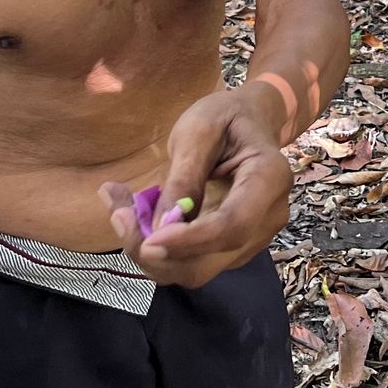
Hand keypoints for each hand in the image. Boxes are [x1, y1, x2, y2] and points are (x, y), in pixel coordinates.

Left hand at [99, 85, 292, 289]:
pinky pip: (191, 262)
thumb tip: (159, 227)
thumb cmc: (225, 118)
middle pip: (211, 260)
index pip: (233, 225)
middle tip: (118, 215)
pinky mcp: (230, 249)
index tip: (147, 241)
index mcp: (269, 178)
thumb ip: (183, 177)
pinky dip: (159, 250)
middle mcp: (267, 218)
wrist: (250, 121)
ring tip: (121, 209)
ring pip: (196, 269)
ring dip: (152, 253)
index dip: (190, 240)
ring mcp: (252, 238)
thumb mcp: (199, 131)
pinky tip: (138, 217)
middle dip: (159, 254)